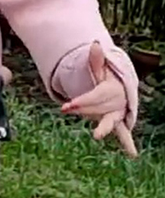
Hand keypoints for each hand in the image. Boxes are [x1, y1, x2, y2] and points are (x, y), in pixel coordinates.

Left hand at [60, 41, 137, 157]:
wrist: (119, 91)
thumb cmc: (106, 79)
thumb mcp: (100, 69)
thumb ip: (96, 59)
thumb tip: (95, 43)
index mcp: (110, 90)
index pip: (93, 96)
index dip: (79, 102)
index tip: (64, 106)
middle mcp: (116, 103)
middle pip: (98, 109)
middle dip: (83, 110)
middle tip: (66, 110)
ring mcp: (117, 114)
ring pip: (108, 121)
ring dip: (102, 128)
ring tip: (97, 135)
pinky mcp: (117, 123)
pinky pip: (124, 134)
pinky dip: (128, 143)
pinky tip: (133, 154)